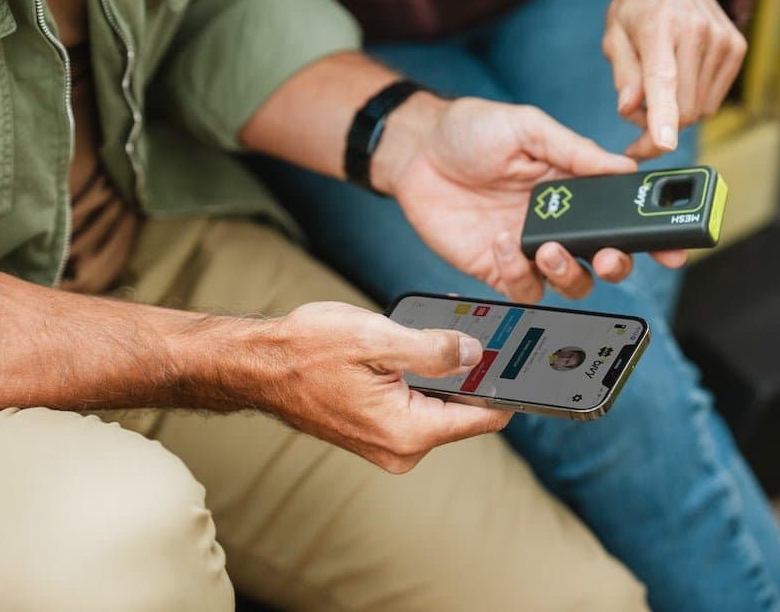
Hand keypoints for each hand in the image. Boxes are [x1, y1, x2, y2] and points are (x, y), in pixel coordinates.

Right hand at [247, 302, 510, 472]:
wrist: (259, 366)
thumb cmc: (307, 350)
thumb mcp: (377, 337)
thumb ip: (434, 349)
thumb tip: (476, 354)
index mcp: (409, 431)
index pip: (485, 417)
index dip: (507, 384)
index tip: (520, 356)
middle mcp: (402, 448)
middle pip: (465, 410)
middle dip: (469, 371)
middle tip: (465, 330)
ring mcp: (389, 445)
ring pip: (440, 406)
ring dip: (441, 372)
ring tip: (423, 335)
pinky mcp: (378, 434)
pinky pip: (417, 407)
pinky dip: (420, 379)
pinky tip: (404, 351)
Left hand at [372, 94, 687, 303]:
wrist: (415, 151)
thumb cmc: (471, 130)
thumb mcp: (528, 126)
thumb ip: (575, 151)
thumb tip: (624, 170)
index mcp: (575, 187)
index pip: (624, 216)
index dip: (654, 236)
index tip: (674, 249)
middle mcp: (558, 222)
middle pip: (605, 260)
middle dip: (616, 265)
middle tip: (606, 257)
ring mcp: (529, 248)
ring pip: (570, 284)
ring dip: (568, 274)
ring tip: (547, 249)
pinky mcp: (496, 268)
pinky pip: (523, 288)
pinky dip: (519, 274)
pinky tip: (501, 244)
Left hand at [603, 0, 747, 158]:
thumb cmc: (639, 8)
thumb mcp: (615, 35)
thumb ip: (623, 74)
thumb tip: (628, 108)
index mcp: (658, 28)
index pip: (663, 79)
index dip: (662, 116)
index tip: (663, 144)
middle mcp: (696, 32)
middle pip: (683, 109)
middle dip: (656, 128)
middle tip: (636, 116)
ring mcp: (722, 40)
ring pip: (699, 110)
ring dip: (674, 114)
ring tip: (657, 90)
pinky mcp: (736, 49)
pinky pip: (712, 100)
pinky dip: (692, 102)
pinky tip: (679, 81)